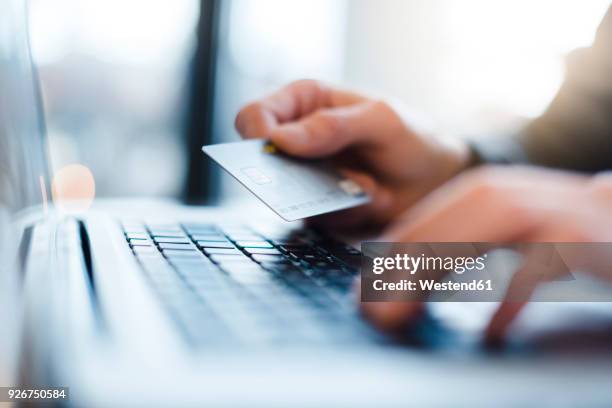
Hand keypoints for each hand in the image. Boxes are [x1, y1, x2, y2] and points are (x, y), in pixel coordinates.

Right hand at [235, 79, 469, 229]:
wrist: (436, 180)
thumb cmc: (411, 136)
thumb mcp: (381, 121)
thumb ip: (333, 126)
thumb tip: (281, 139)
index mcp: (304, 103)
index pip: (255, 115)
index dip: (257, 135)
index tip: (276, 152)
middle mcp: (298, 139)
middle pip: (259, 161)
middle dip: (290, 176)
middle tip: (325, 178)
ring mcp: (306, 176)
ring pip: (285, 195)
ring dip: (327, 196)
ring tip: (367, 185)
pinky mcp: (317, 207)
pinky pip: (313, 217)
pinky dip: (344, 212)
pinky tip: (372, 197)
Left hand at [360, 166, 611, 338]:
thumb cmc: (553, 234)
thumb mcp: (497, 235)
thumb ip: (454, 251)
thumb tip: (398, 285)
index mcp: (479, 194)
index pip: (421, 223)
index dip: (387, 260)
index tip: (364, 295)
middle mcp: (506, 193)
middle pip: (443, 226)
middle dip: (402, 269)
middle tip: (377, 311)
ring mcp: (543, 210)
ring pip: (480, 233)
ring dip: (439, 271)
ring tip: (408, 309)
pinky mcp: (577, 236)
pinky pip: (538, 265)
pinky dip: (512, 295)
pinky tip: (493, 329)